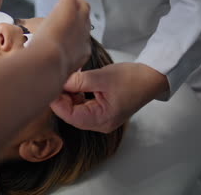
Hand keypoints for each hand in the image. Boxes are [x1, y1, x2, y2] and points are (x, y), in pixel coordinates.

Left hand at [30, 0, 91, 75]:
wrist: (48, 65)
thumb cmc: (47, 71)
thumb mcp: (52, 73)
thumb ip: (50, 71)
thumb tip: (37, 73)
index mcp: (81, 52)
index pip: (82, 38)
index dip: (75, 34)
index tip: (65, 33)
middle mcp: (84, 35)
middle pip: (86, 19)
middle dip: (80, 14)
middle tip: (69, 10)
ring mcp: (78, 20)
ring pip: (82, 5)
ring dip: (73, 1)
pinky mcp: (68, 8)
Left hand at [50, 62, 168, 132]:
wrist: (151, 78)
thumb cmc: (132, 78)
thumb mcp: (102, 77)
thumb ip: (79, 81)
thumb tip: (59, 82)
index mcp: (101, 119)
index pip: (70, 116)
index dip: (57, 102)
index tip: (50, 87)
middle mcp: (100, 123)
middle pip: (71, 114)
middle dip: (62, 97)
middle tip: (56, 80)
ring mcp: (101, 118)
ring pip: (76, 109)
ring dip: (69, 94)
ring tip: (67, 79)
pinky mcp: (101, 110)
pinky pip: (83, 105)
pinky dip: (77, 94)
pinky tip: (75, 82)